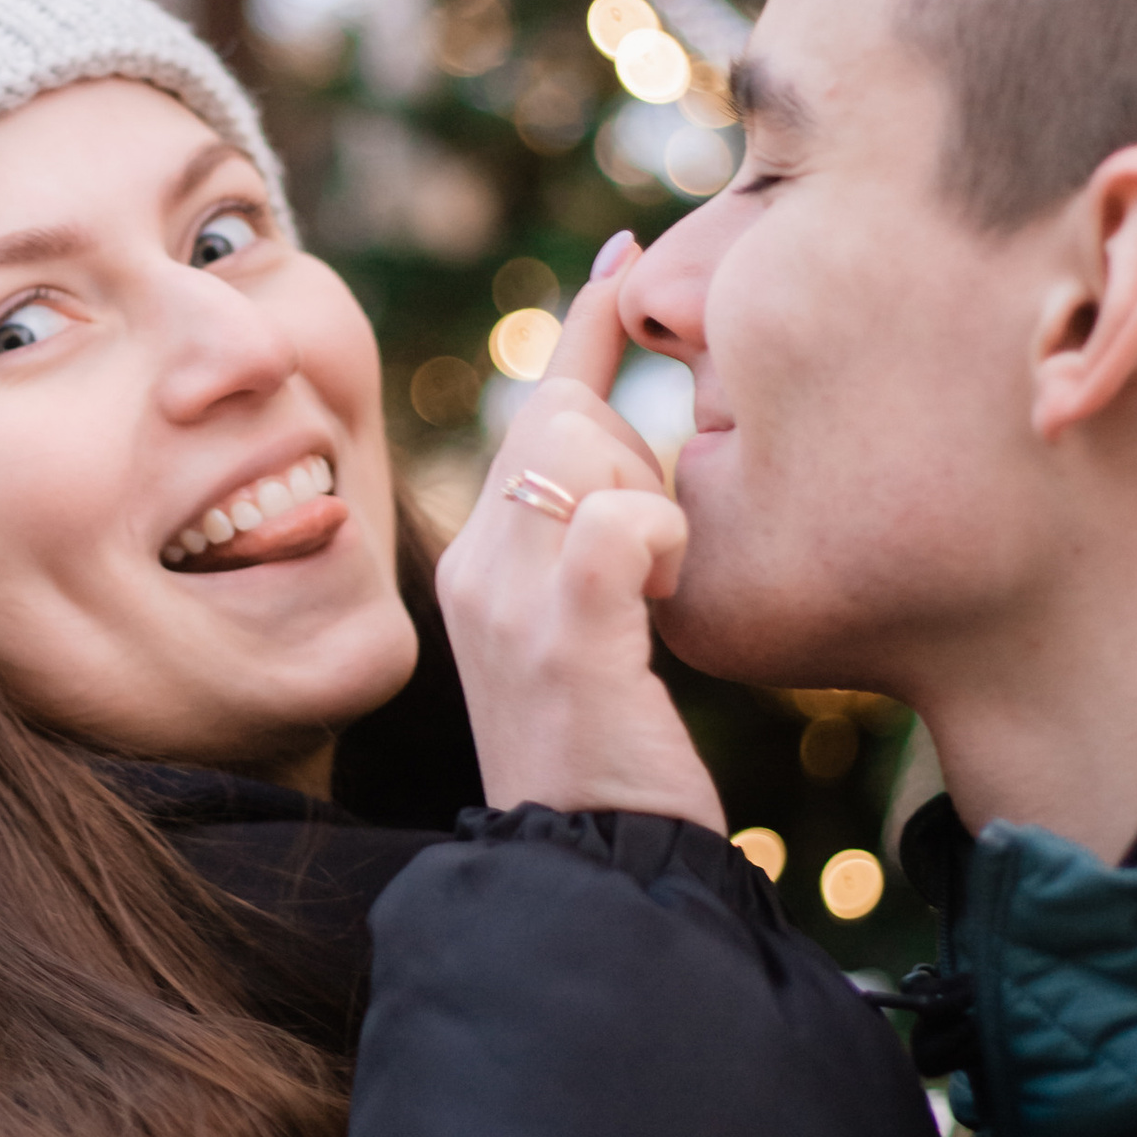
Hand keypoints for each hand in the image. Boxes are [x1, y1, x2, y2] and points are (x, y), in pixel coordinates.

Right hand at [437, 258, 725, 827]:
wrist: (600, 880)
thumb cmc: (623, 765)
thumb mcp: (597, 636)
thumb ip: (596, 547)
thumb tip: (638, 459)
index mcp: (479, 560)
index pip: (535, 407)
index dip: (585, 328)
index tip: (627, 256)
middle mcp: (474, 564)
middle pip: (561, 413)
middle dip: (631, 453)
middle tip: (651, 563)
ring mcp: (506, 596)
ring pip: (587, 446)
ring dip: (648, 504)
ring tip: (648, 603)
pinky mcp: (559, 631)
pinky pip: (623, 515)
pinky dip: (658, 542)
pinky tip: (661, 604)